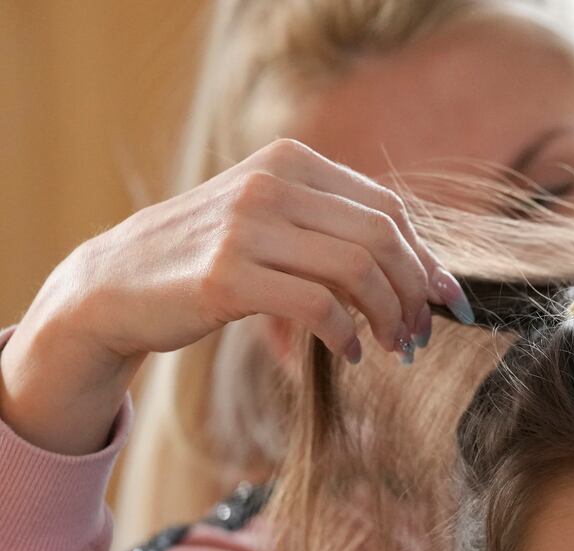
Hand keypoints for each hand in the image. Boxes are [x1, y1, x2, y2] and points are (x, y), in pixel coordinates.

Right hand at [0, 138, 472, 454]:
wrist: (113, 284)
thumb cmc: (207, 259)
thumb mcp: (271, 223)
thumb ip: (334, 232)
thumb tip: (424, 274)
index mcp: (291, 162)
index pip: (387, 208)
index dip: (424, 258)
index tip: (446, 301)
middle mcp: (271, 183)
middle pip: (382, 238)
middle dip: (413, 291)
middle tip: (420, 335)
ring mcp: (246, 226)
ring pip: (358, 269)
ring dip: (390, 316)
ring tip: (395, 347)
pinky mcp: (225, 275)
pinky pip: (317, 306)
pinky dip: (347, 334)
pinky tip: (352, 352)